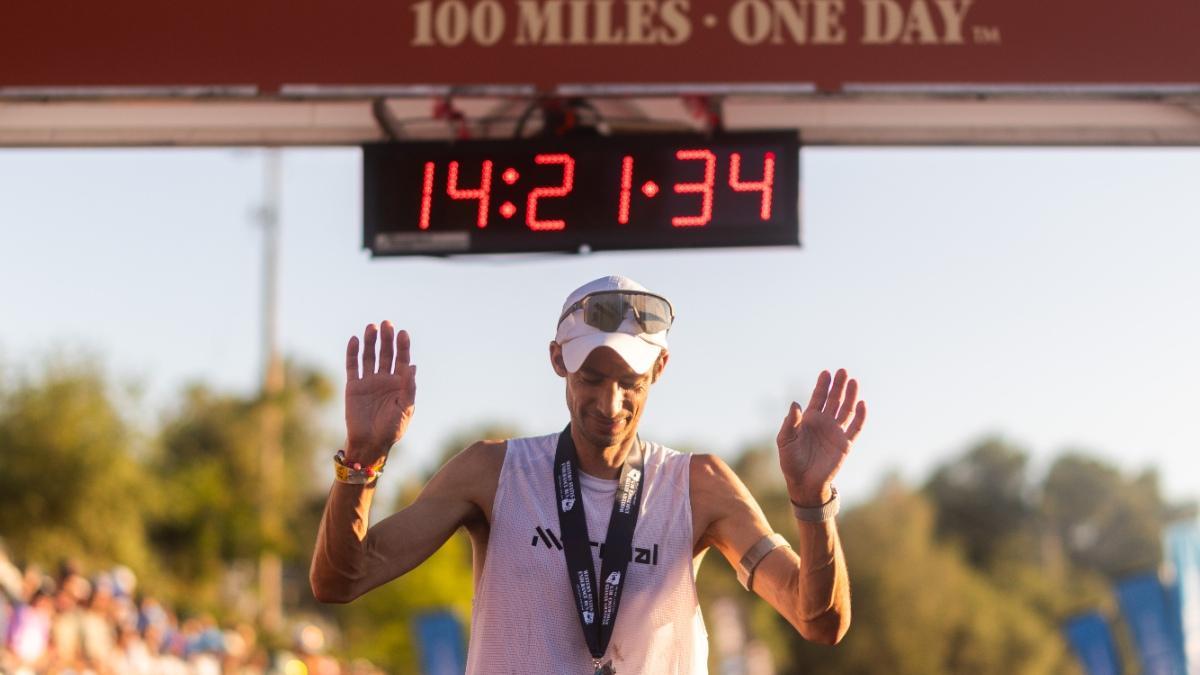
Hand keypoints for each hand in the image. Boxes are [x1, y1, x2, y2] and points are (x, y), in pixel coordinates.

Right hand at [344, 321, 415, 464]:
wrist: (370, 443)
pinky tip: (354, 339)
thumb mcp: (405, 408)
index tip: (403, 333)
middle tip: (387, 324)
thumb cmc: (392, 429)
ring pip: (369, 356)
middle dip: (387, 339)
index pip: (402, 359)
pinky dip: (352, 353)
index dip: (403, 346)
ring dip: (370, 342)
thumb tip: (413, 366)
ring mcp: (369, 382)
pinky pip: (353, 366)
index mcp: (400, 384)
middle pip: (386, 354)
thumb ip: (408, 388)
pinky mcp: (353, 386)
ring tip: (371, 327)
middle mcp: (385, 379)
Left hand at [777, 369, 866, 505]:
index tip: (826, 373)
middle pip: (833, 400)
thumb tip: (796, 404)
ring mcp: (836, 432)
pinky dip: (860, 416)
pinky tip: (862, 403)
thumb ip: (790, 423)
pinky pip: (855, 428)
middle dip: (838, 386)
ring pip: (846, 410)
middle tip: (842, 371)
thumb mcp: (785, 441)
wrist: (804, 483)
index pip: (818, 398)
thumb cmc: (791, 462)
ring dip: (850, 396)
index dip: (822, 386)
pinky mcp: (845, 444)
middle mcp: (824, 423)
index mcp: (809, 420)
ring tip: (853, 381)